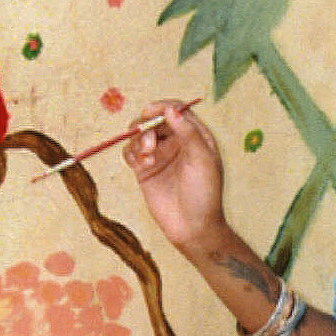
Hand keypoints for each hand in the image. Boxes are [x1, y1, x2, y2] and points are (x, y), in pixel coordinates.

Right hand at [123, 100, 226, 256]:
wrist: (193, 228)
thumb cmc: (204, 194)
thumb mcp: (202, 160)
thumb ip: (188, 133)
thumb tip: (171, 110)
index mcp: (195, 135)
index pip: (176, 110)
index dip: (162, 107)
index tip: (150, 112)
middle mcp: (176, 141)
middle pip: (154, 119)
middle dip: (147, 126)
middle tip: (149, 144)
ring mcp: (159, 154)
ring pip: (139, 134)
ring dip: (139, 140)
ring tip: (147, 158)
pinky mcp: (144, 169)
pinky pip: (130, 152)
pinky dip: (131, 153)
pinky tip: (142, 165)